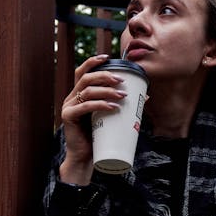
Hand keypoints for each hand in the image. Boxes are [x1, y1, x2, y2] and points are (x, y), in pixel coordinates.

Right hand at [59, 54, 126, 183]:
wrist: (85, 158)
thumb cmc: (98, 136)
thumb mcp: (111, 117)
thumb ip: (123, 104)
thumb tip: (146, 95)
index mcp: (79, 94)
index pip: (82, 72)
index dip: (93, 62)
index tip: (108, 57)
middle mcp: (71, 98)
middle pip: (85, 78)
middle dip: (104, 75)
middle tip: (121, 80)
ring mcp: (68, 107)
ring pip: (87, 91)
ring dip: (106, 90)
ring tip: (122, 95)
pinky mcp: (68, 117)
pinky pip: (85, 107)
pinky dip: (100, 105)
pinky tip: (113, 107)